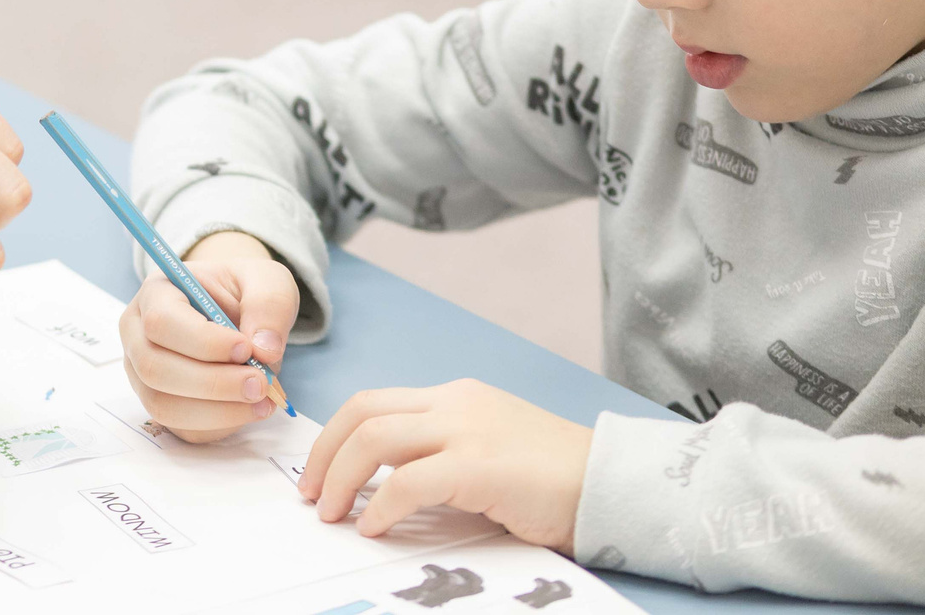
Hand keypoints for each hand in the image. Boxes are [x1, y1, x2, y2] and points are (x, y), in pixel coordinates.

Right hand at [120, 230, 297, 441]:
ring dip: (217, 411)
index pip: (161, 322)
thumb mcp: (266, 279)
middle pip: (154, 368)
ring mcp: (144, 374)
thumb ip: (269, 305)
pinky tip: (249, 409)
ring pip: (163, 405)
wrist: (240, 312)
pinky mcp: (163, 404)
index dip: (203, 342)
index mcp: (156, 293)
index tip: (246, 348)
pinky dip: (220, 425)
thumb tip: (264, 350)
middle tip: (261, 384)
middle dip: (212, 384)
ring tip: (262, 401)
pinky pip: (182, 428)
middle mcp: (138, 335)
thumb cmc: (243, 291)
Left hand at [298, 379, 590, 548]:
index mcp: (454, 397)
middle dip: (324, 454)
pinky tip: (374, 528)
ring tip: (330, 515)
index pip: (373, 402)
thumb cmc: (555, 478)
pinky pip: (409, 482)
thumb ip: (442, 454)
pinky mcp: (480, 466)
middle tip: (310, 494)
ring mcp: (467, 430)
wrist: (614, 484)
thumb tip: (384, 486)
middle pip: (362, 412)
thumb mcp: (489, 449)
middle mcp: (454, 404)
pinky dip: (381, 506)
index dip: (335, 436)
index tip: (318, 471)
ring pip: (374, 438)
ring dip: (340, 478)